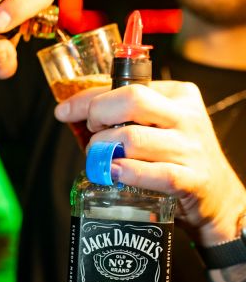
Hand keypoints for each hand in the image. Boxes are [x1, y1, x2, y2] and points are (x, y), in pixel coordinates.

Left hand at [54, 81, 245, 245]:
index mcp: (177, 95)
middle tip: (93, 133)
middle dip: (98, 115)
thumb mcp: (159, 124)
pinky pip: (148, 172)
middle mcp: (186, 116)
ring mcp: (190, 148)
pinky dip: (123, 172)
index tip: (64, 112)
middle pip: (131, 101)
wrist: (217, 196)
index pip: (125, 86)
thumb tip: (73, 111)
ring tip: (101, 157)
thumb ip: (125, 114)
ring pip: (131, 138)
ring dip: (104, 149)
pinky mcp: (191, 178)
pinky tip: (113, 172)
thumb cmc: (176, 155)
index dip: (87, 99)